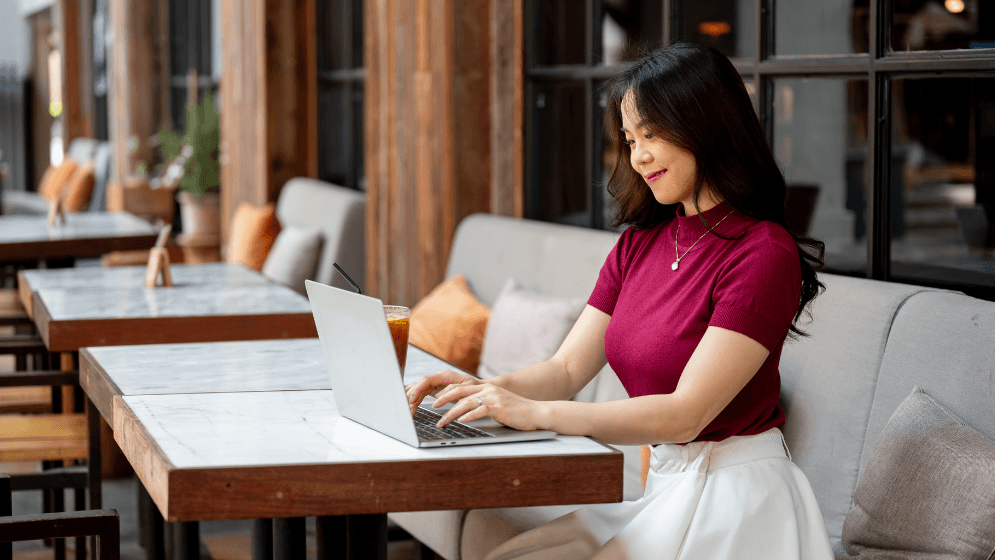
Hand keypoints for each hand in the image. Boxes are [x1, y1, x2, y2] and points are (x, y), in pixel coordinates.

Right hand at [405, 369, 478, 415]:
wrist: (479, 388)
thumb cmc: (474, 388)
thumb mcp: (467, 389)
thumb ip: (453, 391)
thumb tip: (438, 396)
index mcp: (445, 375)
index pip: (426, 380)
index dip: (418, 389)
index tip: (412, 399)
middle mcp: (439, 377)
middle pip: (420, 384)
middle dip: (412, 395)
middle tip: (408, 408)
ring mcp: (436, 383)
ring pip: (419, 388)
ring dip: (413, 399)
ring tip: (410, 410)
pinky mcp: (435, 389)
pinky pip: (422, 392)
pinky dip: (416, 399)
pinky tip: (411, 405)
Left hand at [433, 383, 547, 431]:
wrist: (536, 412)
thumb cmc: (517, 412)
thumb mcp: (497, 405)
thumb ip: (483, 405)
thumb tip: (466, 413)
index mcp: (487, 388)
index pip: (461, 388)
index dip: (447, 393)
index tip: (435, 400)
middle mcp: (488, 390)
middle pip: (460, 392)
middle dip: (443, 400)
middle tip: (432, 408)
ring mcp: (493, 397)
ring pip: (466, 403)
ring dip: (451, 413)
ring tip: (442, 422)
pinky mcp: (498, 407)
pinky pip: (479, 410)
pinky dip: (468, 416)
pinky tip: (461, 421)